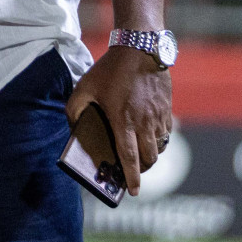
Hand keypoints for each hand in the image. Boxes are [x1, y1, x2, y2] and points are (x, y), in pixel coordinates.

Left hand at [65, 45, 172, 194]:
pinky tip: (147, 136)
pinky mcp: (167, 110)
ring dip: (150, 156)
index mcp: (123, 120)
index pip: (129, 157)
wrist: (140, 49)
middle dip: (140, 170)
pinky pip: (166, 134)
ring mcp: (158, 117)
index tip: (134, 192)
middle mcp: (144, 122)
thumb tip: (75, 129)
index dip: (131, 177)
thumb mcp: (83, 87)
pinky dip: (158, 141)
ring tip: (138, 155)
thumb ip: (74, 110)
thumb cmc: (109, 69)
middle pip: (148, 159)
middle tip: (131, 172)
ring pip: (159, 148)